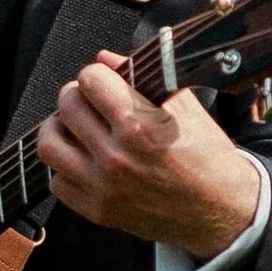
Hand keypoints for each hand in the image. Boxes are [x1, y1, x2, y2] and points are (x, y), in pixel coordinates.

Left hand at [36, 61, 262, 257]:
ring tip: (77, 128)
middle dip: (78, 96)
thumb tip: (105, 59)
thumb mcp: (185, 108)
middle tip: (92, 101)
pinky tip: (84, 161)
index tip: (105, 82)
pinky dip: (65, 168)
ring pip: (49, 145)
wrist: (221, 210)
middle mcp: (117, 157)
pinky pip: (56, 183)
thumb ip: (142, 79)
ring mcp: (104, 187)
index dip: (98, 75)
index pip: (90, 80)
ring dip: (60, 129)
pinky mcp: (98, 211)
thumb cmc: (207, 157)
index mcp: (141, 126)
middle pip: (66, 106)